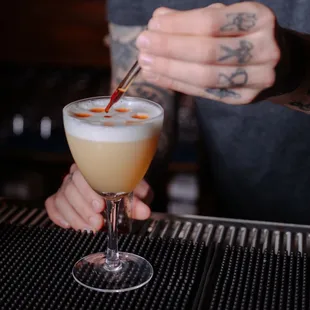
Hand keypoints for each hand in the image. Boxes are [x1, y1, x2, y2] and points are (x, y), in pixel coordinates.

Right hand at [45, 164, 151, 230]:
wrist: (119, 186)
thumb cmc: (125, 185)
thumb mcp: (135, 192)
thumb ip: (138, 200)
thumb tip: (144, 211)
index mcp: (94, 167)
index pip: (84, 174)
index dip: (89, 192)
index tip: (100, 207)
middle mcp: (77, 175)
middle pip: (71, 188)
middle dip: (84, 208)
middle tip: (97, 223)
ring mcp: (66, 187)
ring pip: (62, 199)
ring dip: (75, 217)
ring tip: (90, 229)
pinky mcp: (60, 198)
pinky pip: (52, 205)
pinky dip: (58, 216)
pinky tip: (70, 225)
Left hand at [136, 2, 280, 103]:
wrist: (281, 63)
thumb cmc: (247, 36)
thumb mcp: (229, 19)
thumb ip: (195, 20)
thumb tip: (158, 19)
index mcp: (259, 19)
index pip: (211, 23)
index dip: (178, 25)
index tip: (152, 25)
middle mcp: (264, 49)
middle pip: (207, 52)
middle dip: (169, 49)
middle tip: (142, 45)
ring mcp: (257, 78)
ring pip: (205, 77)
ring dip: (170, 70)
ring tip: (146, 63)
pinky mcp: (244, 99)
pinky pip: (205, 93)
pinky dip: (178, 84)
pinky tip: (158, 77)